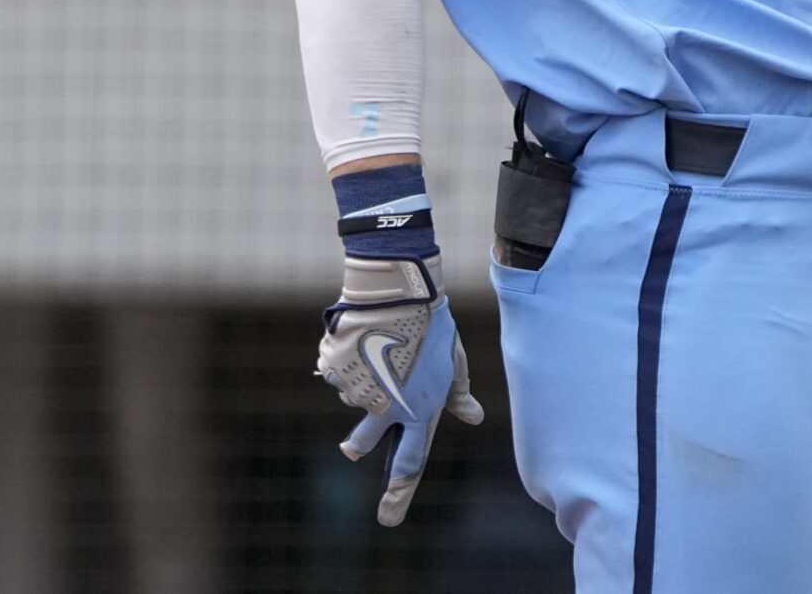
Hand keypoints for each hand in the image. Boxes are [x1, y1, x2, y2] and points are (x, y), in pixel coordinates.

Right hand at [315, 256, 484, 524]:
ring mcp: (359, 391)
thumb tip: (475, 417)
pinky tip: (363, 335)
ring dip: (360, 377)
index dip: (400, 493)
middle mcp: (387, 409)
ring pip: (353, 397)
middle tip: (352, 450)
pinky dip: (347, 358)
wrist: (403, 292)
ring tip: (378, 344)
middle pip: (365, 442)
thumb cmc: (435, 326)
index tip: (388, 520)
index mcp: (419, 411)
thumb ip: (459, 394)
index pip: (410, 462)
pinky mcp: (337, 371)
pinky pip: (338, 371)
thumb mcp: (454, 361)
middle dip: (358, 446)